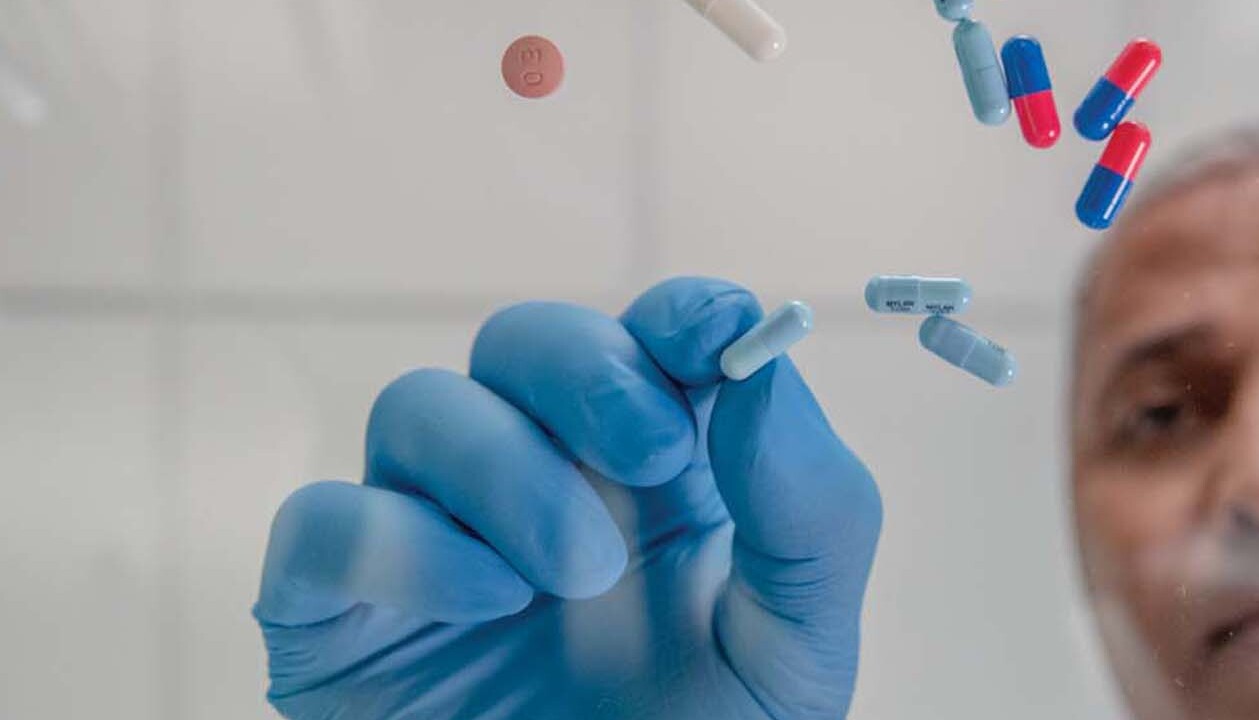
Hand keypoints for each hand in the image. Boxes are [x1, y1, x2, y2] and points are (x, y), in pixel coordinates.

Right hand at [253, 277, 882, 718]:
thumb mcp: (798, 646)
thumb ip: (809, 509)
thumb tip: (763, 372)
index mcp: (659, 474)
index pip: (655, 336)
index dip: (681, 315)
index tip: (714, 338)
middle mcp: (541, 481)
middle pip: (526, 341)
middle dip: (589, 373)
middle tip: (649, 454)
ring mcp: (432, 536)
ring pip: (420, 406)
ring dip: (507, 468)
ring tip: (578, 575)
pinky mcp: (338, 612)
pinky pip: (324, 521)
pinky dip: (402, 542)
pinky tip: (488, 601)